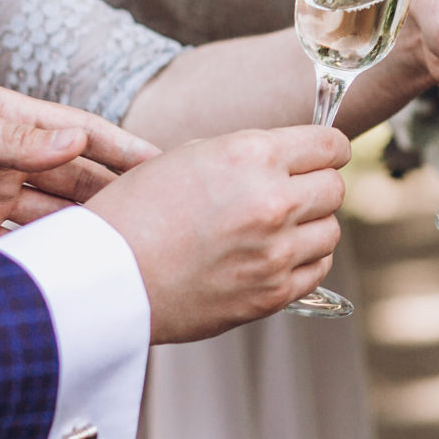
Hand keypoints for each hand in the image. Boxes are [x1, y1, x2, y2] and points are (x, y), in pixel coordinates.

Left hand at [0, 83, 157, 267]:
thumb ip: (10, 137)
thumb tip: (76, 142)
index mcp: (7, 120)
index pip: (82, 133)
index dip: (125, 148)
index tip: (168, 163)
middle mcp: (8, 160)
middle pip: (81, 177)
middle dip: (123, 193)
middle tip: (169, 214)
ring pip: (62, 215)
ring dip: (96, 228)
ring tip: (138, 246)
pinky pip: (30, 249)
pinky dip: (59, 257)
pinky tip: (87, 268)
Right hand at [86, 126, 350, 343]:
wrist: (102, 278)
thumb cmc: (135, 213)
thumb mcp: (189, 158)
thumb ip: (247, 154)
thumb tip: (291, 156)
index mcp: (250, 156)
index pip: (330, 145)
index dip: (328, 150)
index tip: (324, 156)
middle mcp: (271, 201)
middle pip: (335, 188)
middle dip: (316, 188)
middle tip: (291, 194)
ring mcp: (275, 251)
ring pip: (331, 230)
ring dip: (310, 227)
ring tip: (272, 229)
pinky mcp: (272, 293)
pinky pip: (318, 268)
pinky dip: (303, 261)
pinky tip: (272, 256)